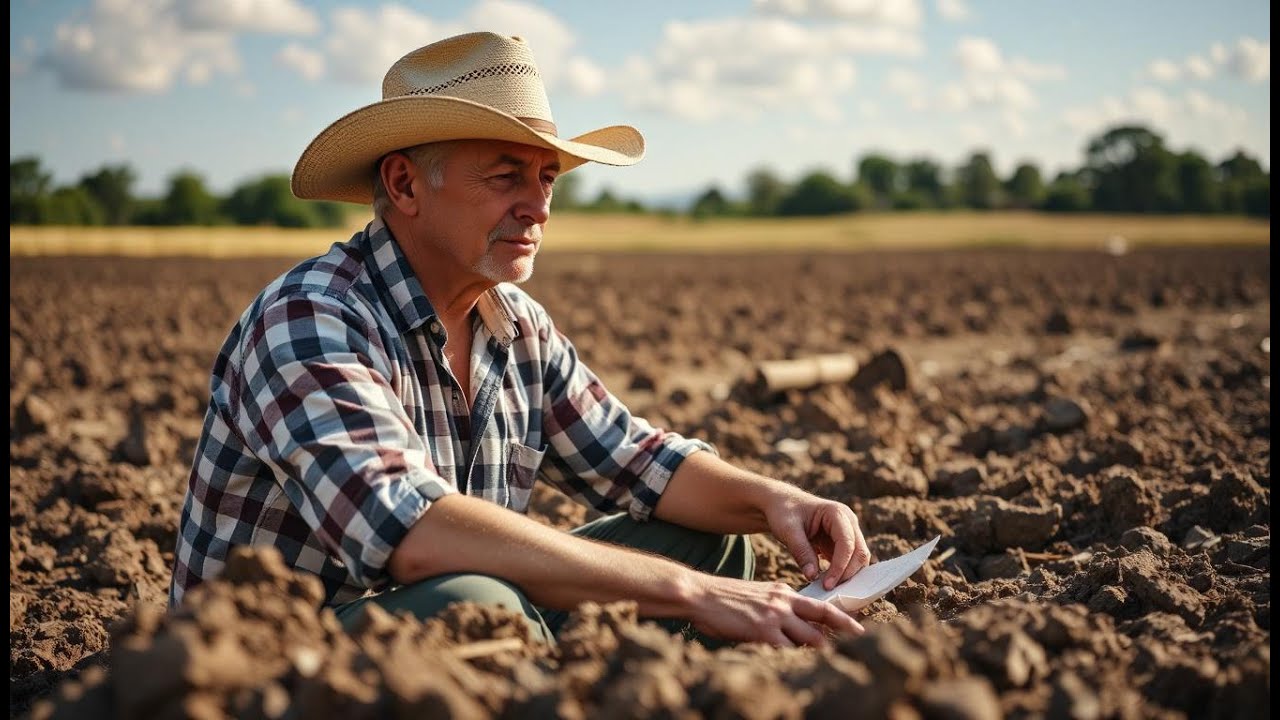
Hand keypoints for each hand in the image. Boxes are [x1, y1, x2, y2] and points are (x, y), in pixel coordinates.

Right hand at [687, 575, 864, 646]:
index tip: (858, 625)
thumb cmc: (726, 598)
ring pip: (811, 636)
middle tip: (861, 642)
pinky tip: (799, 666)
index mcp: (783, 592)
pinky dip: (795, 659)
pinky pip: (787, 650)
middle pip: (824, 616)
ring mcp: (774, 616)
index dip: (841, 616)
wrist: (701, 595)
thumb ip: (778, 604)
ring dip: (821, 650)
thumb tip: (794, 617)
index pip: (820, 604)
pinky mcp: (762, 631)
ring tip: (834, 660)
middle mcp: (784, 601)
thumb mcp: (759, 594)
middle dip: (844, 631)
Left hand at [766, 493, 870, 590]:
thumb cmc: (784, 512)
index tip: (827, 585)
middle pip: (859, 552)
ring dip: (847, 575)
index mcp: (837, 513)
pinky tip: (828, 584)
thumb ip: (801, 552)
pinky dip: (842, 573)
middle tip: (829, 591)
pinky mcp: (843, 543)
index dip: (840, 566)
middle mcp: (848, 521)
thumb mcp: (787, 530)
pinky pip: (849, 561)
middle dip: (847, 574)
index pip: (847, 543)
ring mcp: (848, 532)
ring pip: (858, 559)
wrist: (781, 504)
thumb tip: (812, 577)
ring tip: (828, 589)